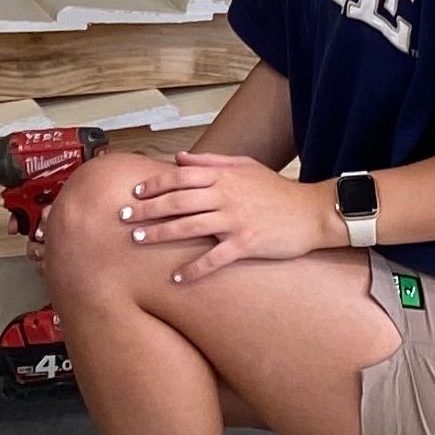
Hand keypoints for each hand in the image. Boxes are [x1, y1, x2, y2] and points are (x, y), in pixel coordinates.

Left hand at [118, 154, 339, 284]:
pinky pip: (214, 258)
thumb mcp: (245, 166)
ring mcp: (235, 220)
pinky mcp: (246, 243)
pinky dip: (194, 268)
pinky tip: (177, 277)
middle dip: (146, 209)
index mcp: (223, 176)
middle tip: (122, 218)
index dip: (154, 184)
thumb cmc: (276, 191)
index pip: (180, 177)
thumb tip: (179, 157)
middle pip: (177, 201)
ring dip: (160, 234)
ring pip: (189, 226)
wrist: (311, 212)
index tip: (134, 193)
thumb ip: (211, 160)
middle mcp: (225, 195)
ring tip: (137, 241)